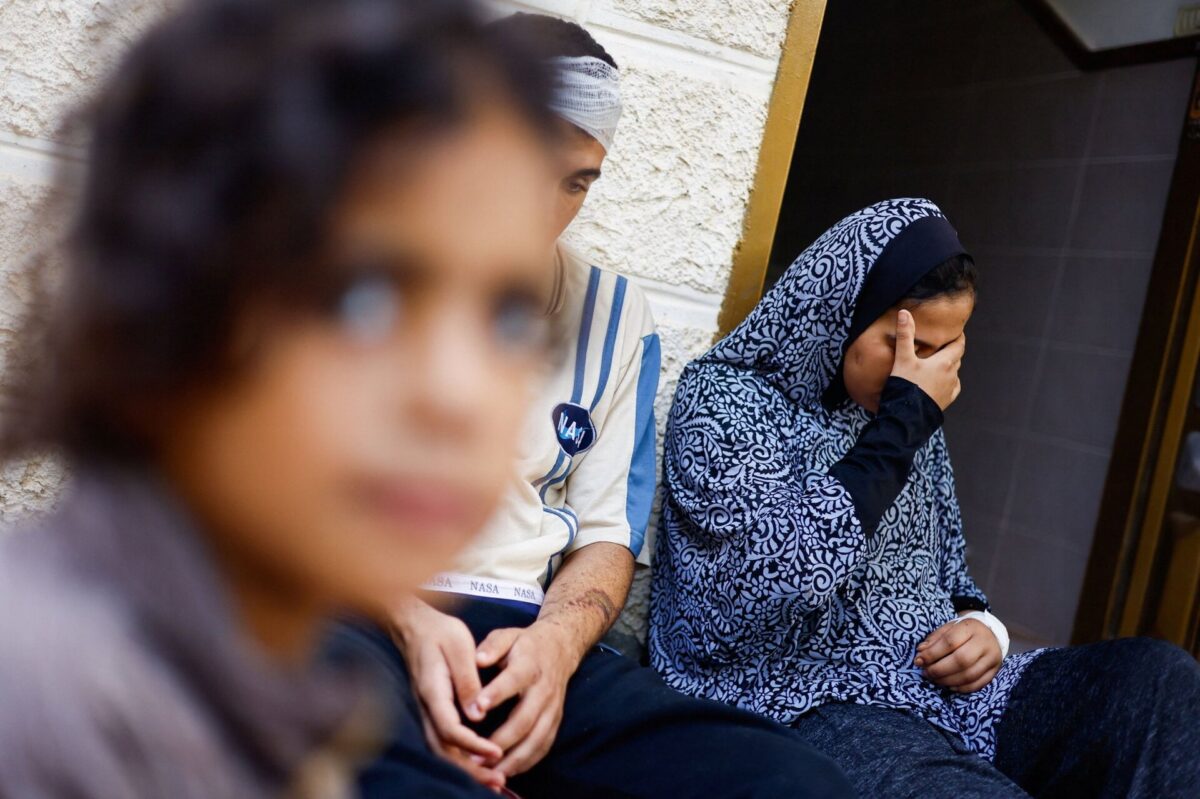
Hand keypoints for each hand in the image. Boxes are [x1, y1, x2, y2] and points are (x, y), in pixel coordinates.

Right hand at [388, 598, 505, 790]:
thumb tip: (478, 714)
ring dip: (466, 767)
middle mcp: (426, 706)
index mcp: (432, 691)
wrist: (414, 624)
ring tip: (493, 780)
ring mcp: (426, 710)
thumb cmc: (439, 631)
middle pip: (444, 749)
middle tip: (497, 781)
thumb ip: (468, 680)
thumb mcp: (459, 646)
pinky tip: (479, 762)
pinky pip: (444, 741)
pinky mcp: (432, 710)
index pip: (450, 729)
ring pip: (442, 749)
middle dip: (470, 769)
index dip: (473, 745)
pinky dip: (461, 756)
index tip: (497, 752)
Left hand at [472, 622, 578, 777]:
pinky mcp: (555, 720)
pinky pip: (543, 746)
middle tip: (476, 753)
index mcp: (530, 664)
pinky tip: (508, 771)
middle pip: (525, 718)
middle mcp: (543, 689)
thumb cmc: (524, 644)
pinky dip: (527, 762)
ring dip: (514, 757)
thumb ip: (492, 645)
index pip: (514, 680)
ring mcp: (552, 707)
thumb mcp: (508, 635)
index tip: (478, 707)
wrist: (560, 647)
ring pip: (536, 738)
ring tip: (490, 769)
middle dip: (501, 739)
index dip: (497, 694)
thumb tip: (478, 659)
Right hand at [890, 309, 964, 409]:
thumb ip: (905, 335)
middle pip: (956, 357)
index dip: (958, 337)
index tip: (956, 332)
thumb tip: (904, 313)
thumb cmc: (906, 385)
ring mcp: (950, 389)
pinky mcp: (946, 400)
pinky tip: (942, 382)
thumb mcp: (903, 358)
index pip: (959, 345)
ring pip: (954, 372)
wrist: (907, 415)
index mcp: (944, 362)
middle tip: (944, 345)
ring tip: (939, 363)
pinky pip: (953, 387)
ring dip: (949, 366)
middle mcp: (951, 374)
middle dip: (952, 350)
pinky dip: (949, 382)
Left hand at [915, 618, 1001, 692]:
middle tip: (926, 673)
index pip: (950, 642)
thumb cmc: (964, 632)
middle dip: (939, 670)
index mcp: (971, 628)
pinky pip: (978, 684)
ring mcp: (992, 658)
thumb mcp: (949, 628)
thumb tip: (921, 651)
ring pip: (969, 675)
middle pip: (961, 660)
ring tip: (934, 679)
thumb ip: (934, 639)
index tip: (918, 660)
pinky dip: (961, 688)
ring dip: (948, 680)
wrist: (990, 634)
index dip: (932, 653)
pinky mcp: (994, 671)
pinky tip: (949, 685)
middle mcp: (984, 643)